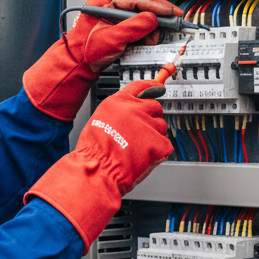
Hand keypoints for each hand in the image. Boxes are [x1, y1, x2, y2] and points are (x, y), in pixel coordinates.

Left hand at [23, 0, 180, 121]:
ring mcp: (111, 12)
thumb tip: (152, 20)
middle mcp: (107, 3)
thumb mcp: (112, 39)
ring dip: (151, 25)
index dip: (157, 5)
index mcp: (103, 1)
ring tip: (156, 37)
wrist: (75, 65)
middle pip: (140, 2)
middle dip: (157, 14)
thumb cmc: (85, 52)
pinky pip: (134, 22)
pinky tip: (148, 38)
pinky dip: (144, 30)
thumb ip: (134, 27)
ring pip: (139, 12)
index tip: (172, 12)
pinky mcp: (114, 23)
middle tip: (173, 21)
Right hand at [24, 79, 172, 251]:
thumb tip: (128, 113)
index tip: (158, 87)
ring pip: (161, 127)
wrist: (98, 171)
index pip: (140, 87)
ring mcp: (148, 125)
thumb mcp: (99, 121)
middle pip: (155, 107)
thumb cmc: (93, 153)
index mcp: (119, 102)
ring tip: (138, 149)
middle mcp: (135, 109)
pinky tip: (144, 158)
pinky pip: (165, 145)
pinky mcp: (159, 142)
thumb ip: (117, 113)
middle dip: (151, 119)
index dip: (151, 87)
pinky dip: (158, 153)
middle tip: (141, 134)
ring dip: (154, 137)